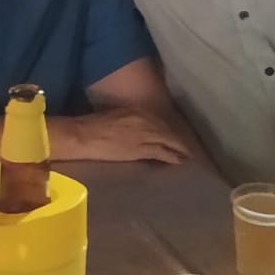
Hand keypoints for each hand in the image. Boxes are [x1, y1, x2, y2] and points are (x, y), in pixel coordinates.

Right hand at [65, 109, 190, 164]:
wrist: (83, 135)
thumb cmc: (93, 127)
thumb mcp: (116, 118)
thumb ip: (131, 122)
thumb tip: (138, 133)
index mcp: (138, 111)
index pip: (161, 123)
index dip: (171, 133)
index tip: (179, 140)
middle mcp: (145, 121)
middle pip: (169, 132)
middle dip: (180, 142)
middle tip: (191, 151)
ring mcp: (144, 135)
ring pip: (169, 142)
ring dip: (180, 150)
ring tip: (189, 159)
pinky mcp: (140, 149)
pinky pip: (162, 153)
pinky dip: (173, 157)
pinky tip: (180, 163)